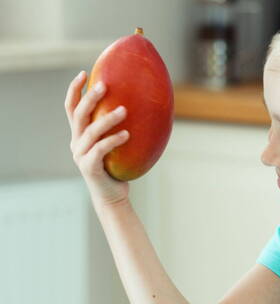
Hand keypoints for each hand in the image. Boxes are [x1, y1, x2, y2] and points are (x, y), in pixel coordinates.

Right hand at [65, 71, 130, 208]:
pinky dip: (113, 140)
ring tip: (124, 110)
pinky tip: (127, 134)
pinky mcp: (88, 167)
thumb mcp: (117, 143)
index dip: (75, 90)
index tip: (85, 73)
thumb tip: (144, 101)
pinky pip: (100, 149)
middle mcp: (76, 142)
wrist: (113, 195)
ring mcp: (80, 155)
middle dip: (90, 98)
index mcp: (80, 134)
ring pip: (90, 131)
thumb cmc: (119, 165)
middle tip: (105, 85)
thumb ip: (120, 125)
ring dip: (107, 118)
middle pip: (78, 114)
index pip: (71, 107)